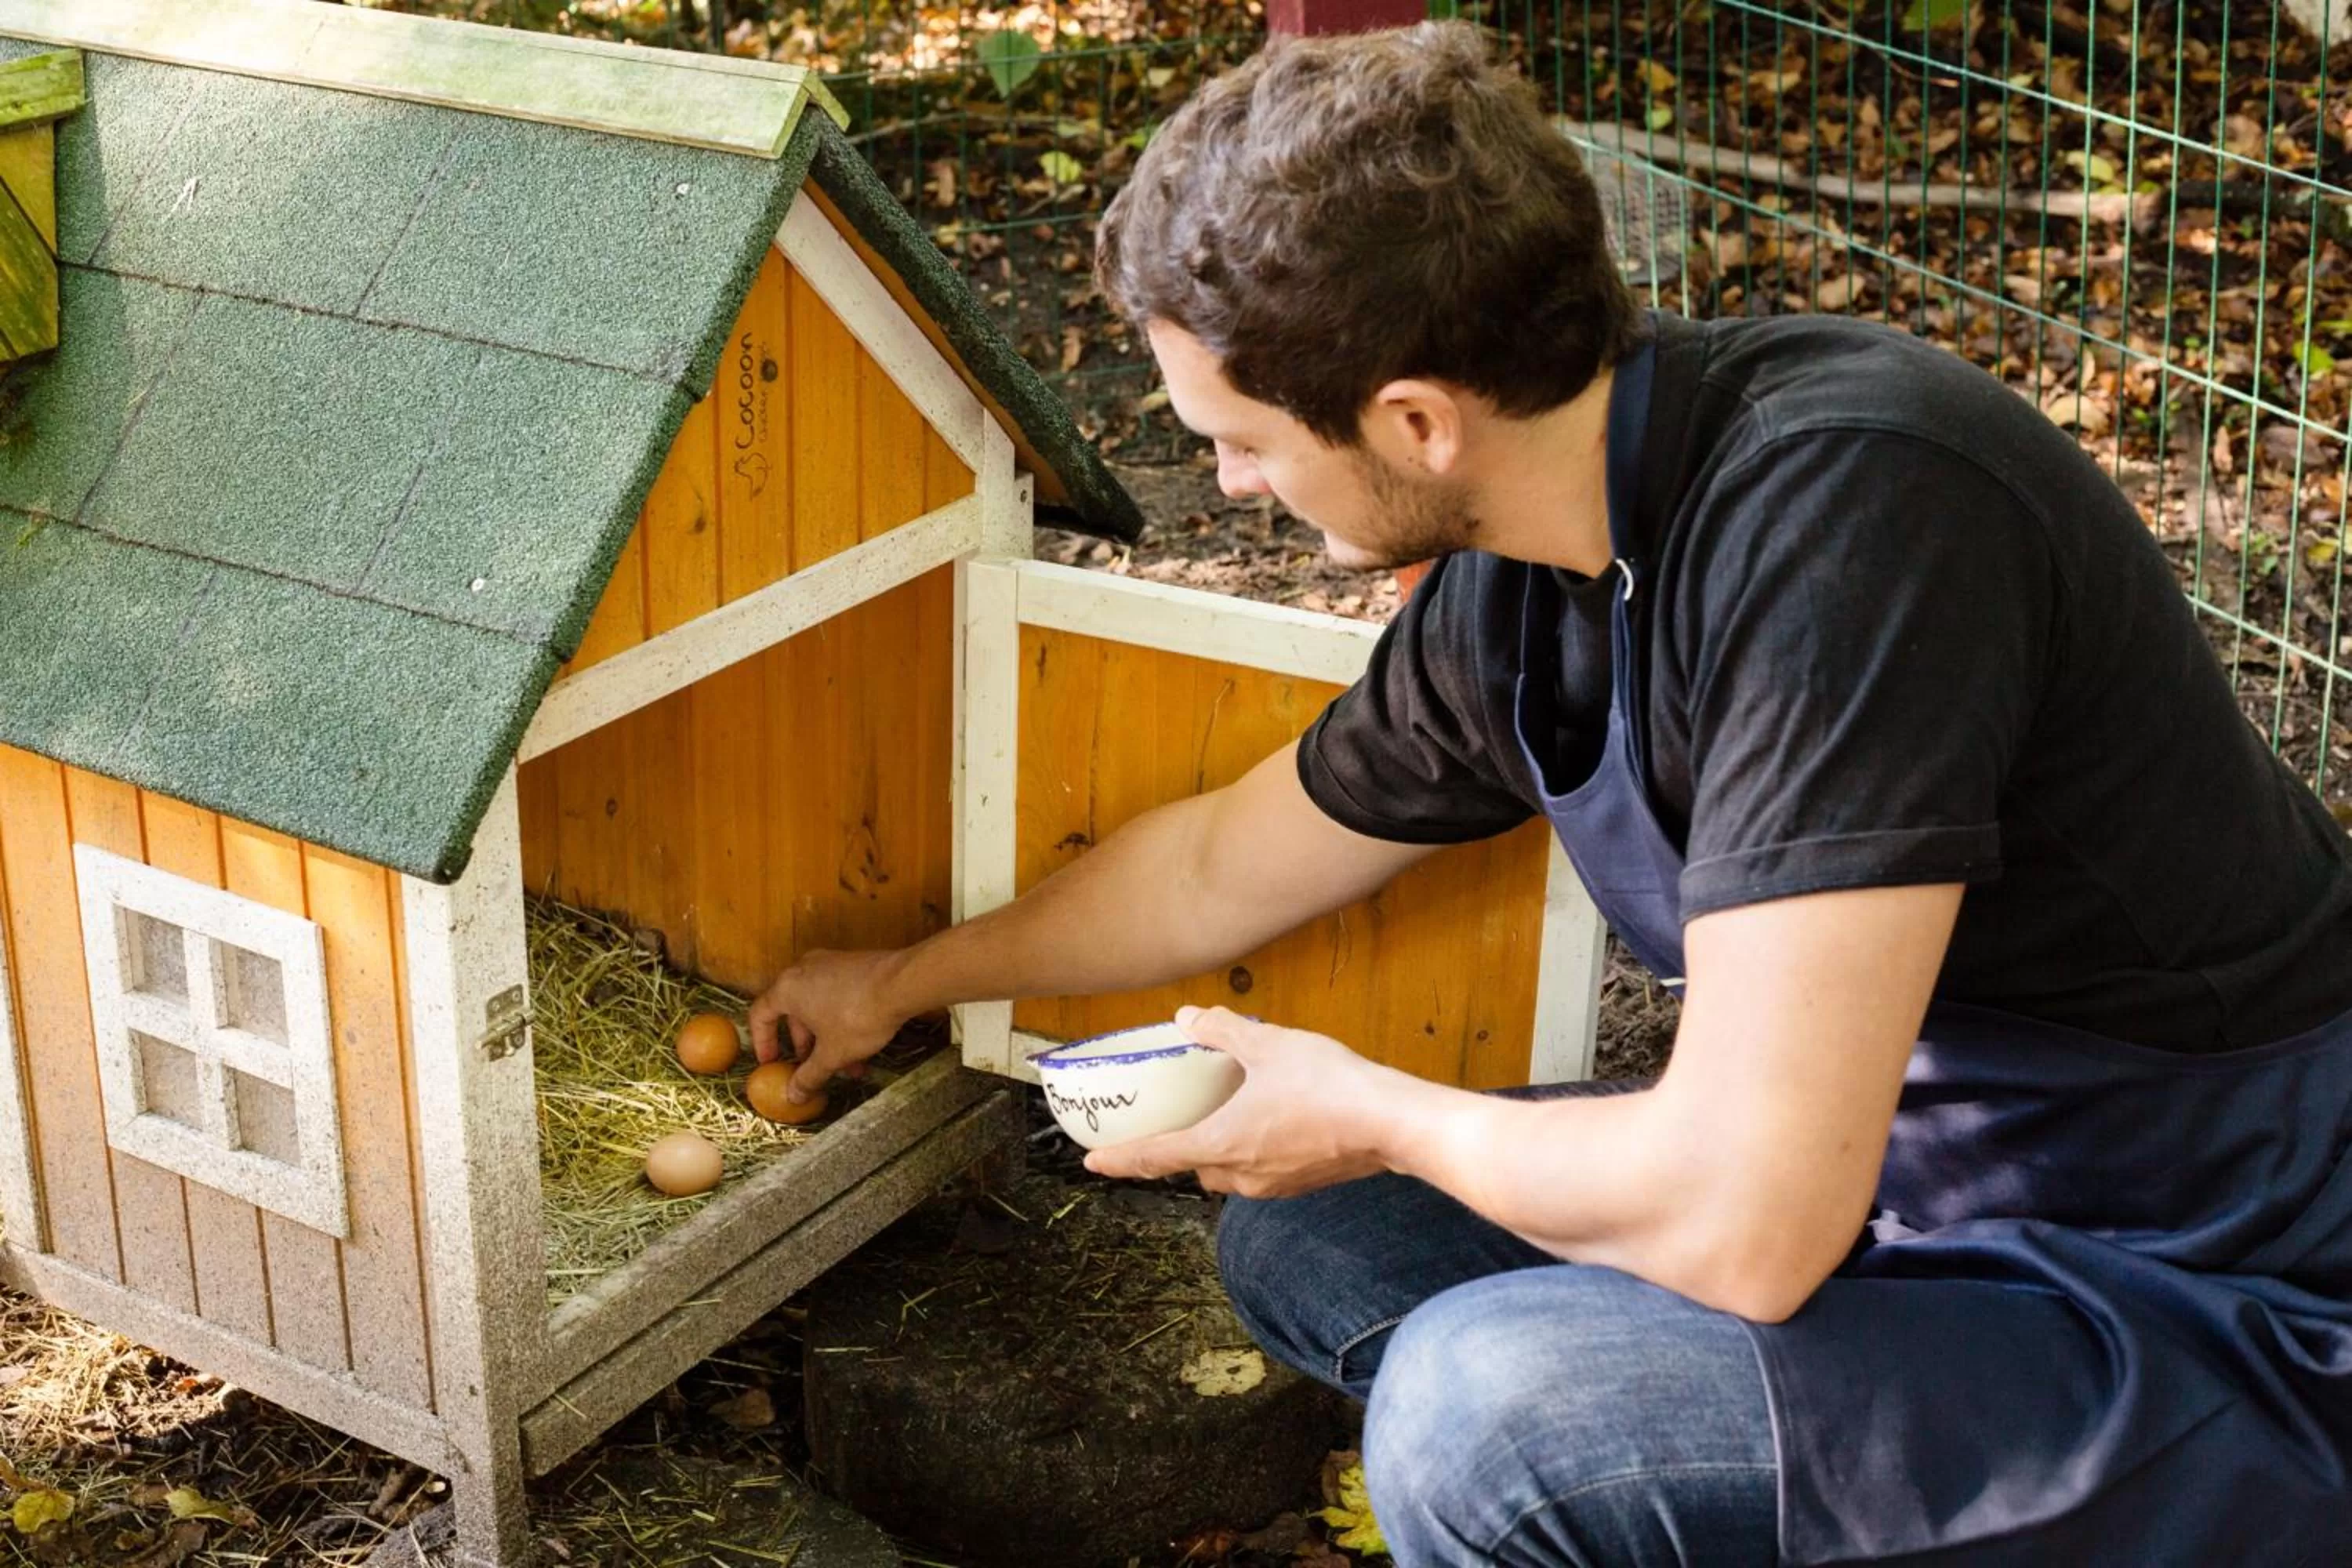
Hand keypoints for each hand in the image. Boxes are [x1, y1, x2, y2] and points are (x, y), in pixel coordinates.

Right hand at [747, 948, 910, 1102]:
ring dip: (829, 1038)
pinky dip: (842, 1021)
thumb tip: (793, 1095)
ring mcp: (829, 963)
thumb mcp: (832, 1054)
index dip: (763, 1041)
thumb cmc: (858, 1016)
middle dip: (806, 1046)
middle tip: (815, 1068)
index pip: (760, 1014)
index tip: (772, 1061)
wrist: (902, 984)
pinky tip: (862, 1046)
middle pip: (793, 1012)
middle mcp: (803, 970)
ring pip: (819, 1007)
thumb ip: (809, 1076)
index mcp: (787, 988)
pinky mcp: (852, 964)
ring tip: (849, 1066)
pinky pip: (837, 995)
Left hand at [1082, 1006, 1404, 1197]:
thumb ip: (1223, 1031)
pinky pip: (1262, 1171)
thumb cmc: (1329, 1086)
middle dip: (1179, 1149)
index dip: (1120, 1160)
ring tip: (1226, 1113)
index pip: (1156, 1157)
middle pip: (1194, 1167)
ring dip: (1219, 1148)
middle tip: (1172, 1121)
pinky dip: (1254, 1150)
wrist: (1394, 1124)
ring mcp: (1275, 1185)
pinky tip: (1273, 1120)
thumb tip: (1187, 1019)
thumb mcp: (1269, 1046)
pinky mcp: (1304, 1184)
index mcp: (1222, 1144)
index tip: (1091, 1163)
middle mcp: (1242, 1174)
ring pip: (1229, 1171)